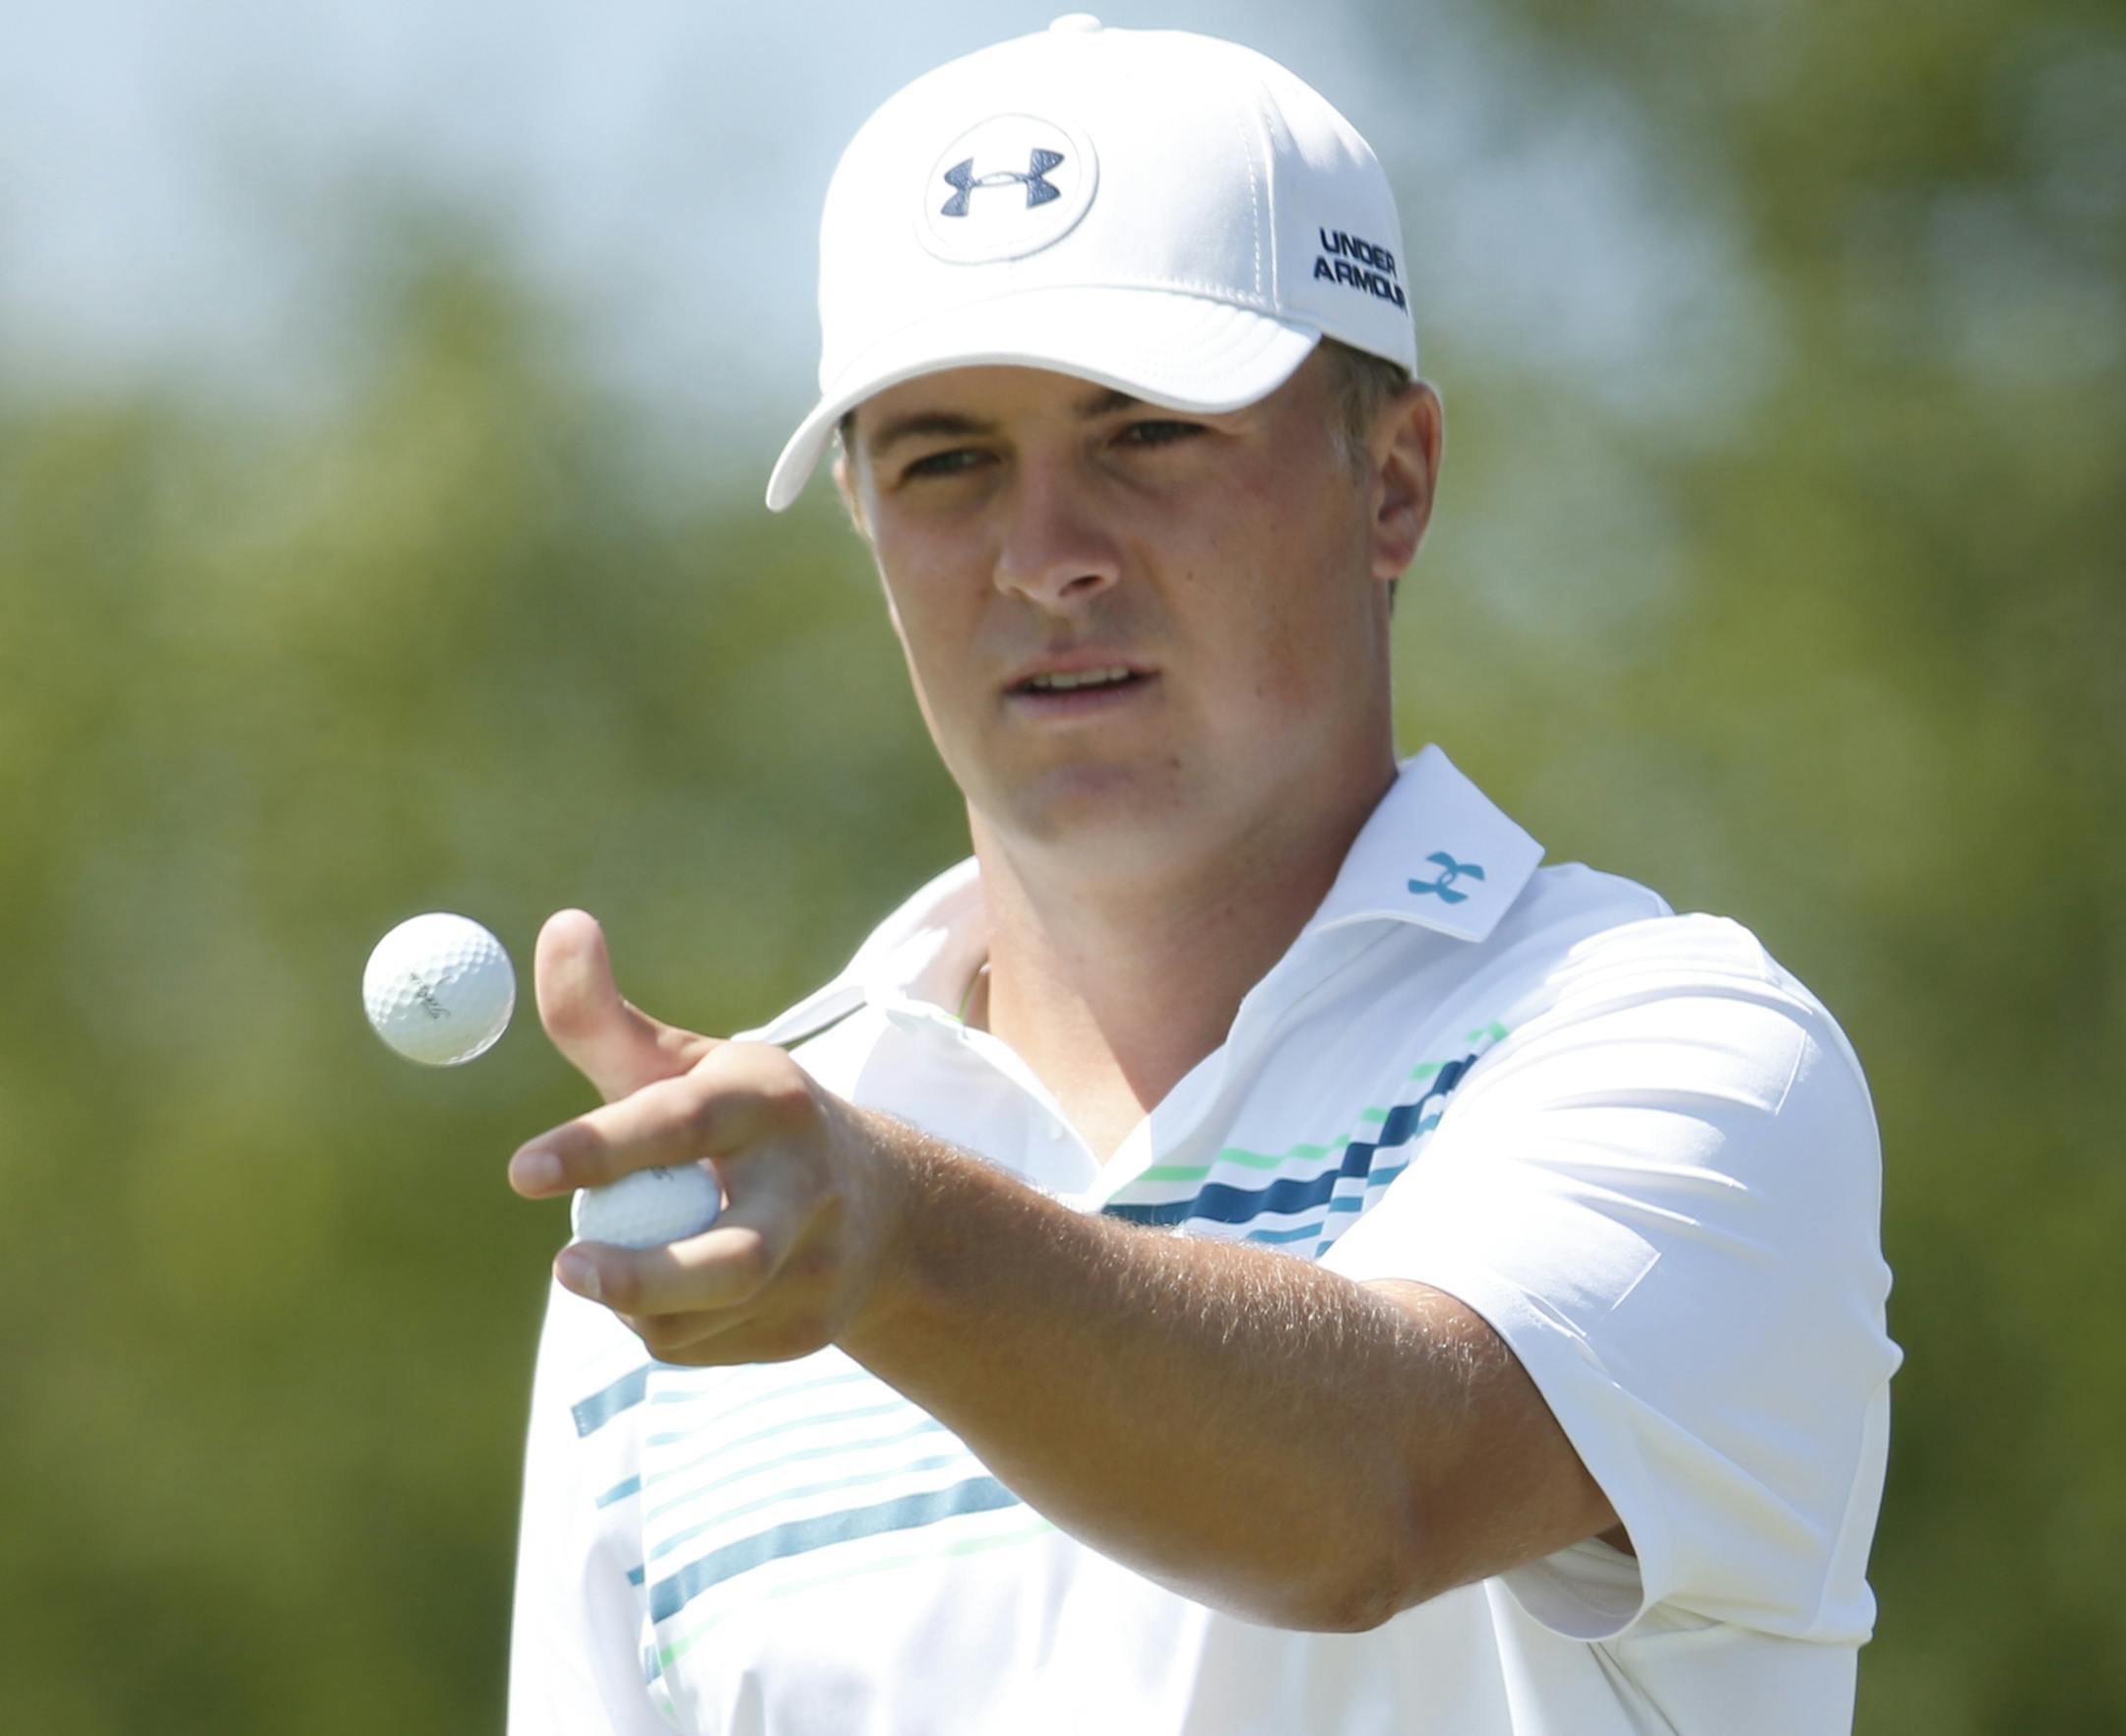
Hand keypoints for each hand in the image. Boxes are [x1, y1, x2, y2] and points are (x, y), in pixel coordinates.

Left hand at [507, 909, 911, 1365]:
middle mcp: (806, 1184)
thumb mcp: (686, 1067)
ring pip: (701, 1315)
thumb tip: (556, 922)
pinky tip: (681, 1292)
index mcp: (768, 1101)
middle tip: (565, 1270)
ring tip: (617, 1264)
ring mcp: (819, 1266)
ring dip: (635, 1301)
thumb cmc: (750, 1123)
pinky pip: (701, 1350)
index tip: (523, 1171)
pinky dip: (663, 1327)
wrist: (889, 1207)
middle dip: (645, 1276)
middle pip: (733, 1257)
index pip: (682, 1124)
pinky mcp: (810, 1331)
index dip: (603, 1147)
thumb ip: (606, 1019)